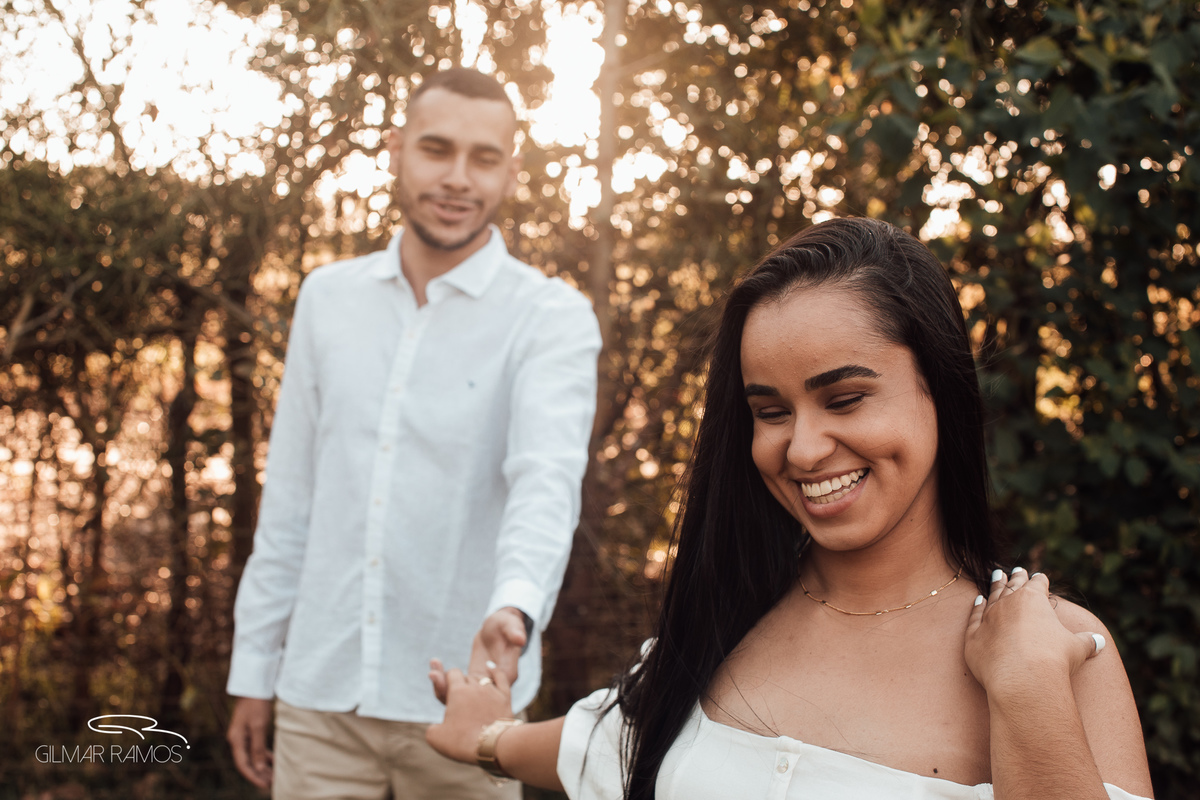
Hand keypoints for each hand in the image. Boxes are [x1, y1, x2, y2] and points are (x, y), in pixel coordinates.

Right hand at [227, 696, 273, 790]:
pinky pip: (256, 747)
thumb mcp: (258, 726)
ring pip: (252, 755)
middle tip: (272, 784)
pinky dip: (264, 755)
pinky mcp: (251, 729)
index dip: (254, 777)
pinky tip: (274, 760)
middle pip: (247, 762)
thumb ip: (258, 748)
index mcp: (236, 740)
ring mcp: (244, 734)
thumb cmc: (256, 703)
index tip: (265, 786)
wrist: (255, 683)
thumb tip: (259, 768)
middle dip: (259, 774)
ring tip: (274, 775)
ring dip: (263, 765)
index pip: (244, 765)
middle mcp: (238, 739)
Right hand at [426, 660, 513, 763]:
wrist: (492, 748)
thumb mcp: (436, 738)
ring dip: (476, 684)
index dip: (447, 680)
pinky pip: (500, 677)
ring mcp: (492, 690)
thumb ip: (431, 728)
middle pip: (467, 677)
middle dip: (461, 685)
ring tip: (472, 695)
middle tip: (459, 701)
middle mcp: (475, 686)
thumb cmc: (461, 742)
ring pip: (481, 679)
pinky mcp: (505, 697)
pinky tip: (490, 667)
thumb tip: (435, 728)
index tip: (447, 690)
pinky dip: (495, 671)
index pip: (452, 673)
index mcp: (457, 691)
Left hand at [430, 607, 526, 704]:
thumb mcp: (511, 624)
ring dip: (443, 687)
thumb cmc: (506, 625)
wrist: (499, 628)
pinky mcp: (470, 681)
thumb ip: (514, 632)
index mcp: (507, 675)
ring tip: (432, 671)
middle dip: (450, 693)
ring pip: (460, 698)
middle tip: (433, 675)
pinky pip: (455, 689)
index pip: (491, 692)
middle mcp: (494, 686)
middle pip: (472, 702)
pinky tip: (435, 665)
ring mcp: (481, 685)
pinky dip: (443, 680)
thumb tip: (520, 639)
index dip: (472, 690)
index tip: (456, 679)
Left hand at [964, 567, 1104, 701]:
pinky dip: (976, 607)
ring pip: (992, 597)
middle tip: (1016, 570)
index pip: (1037, 585)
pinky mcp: (974, 635)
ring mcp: (989, 618)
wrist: (1023, 679)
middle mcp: (1008, 603)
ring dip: (995, 586)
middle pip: (1013, 586)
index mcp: (1033, 599)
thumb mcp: (1077, 648)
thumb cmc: (1053, 660)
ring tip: (997, 576)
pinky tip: (978, 600)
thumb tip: (1099, 641)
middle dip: (1016, 578)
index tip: (1039, 577)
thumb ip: (1087, 641)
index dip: (1039, 581)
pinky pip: (975, 616)